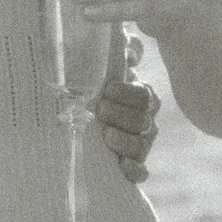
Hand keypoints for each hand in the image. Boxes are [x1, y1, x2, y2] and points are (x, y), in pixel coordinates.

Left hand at [93, 28, 159, 182]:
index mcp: (140, 97)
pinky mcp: (132, 167)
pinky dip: (134, 171)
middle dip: (122, 114)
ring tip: (107, 135)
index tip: (108, 89)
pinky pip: (141, 172)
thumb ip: (120, 52)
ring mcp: (140, 144)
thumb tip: (129, 49)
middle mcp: (144, 121)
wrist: (76, 122)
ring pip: (142, 145)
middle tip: (100, 109)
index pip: (144, 94)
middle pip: (143, 120)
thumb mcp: (103, 67)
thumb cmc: (94, 90)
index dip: (128, 92)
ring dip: (125, 141)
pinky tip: (123, 167)